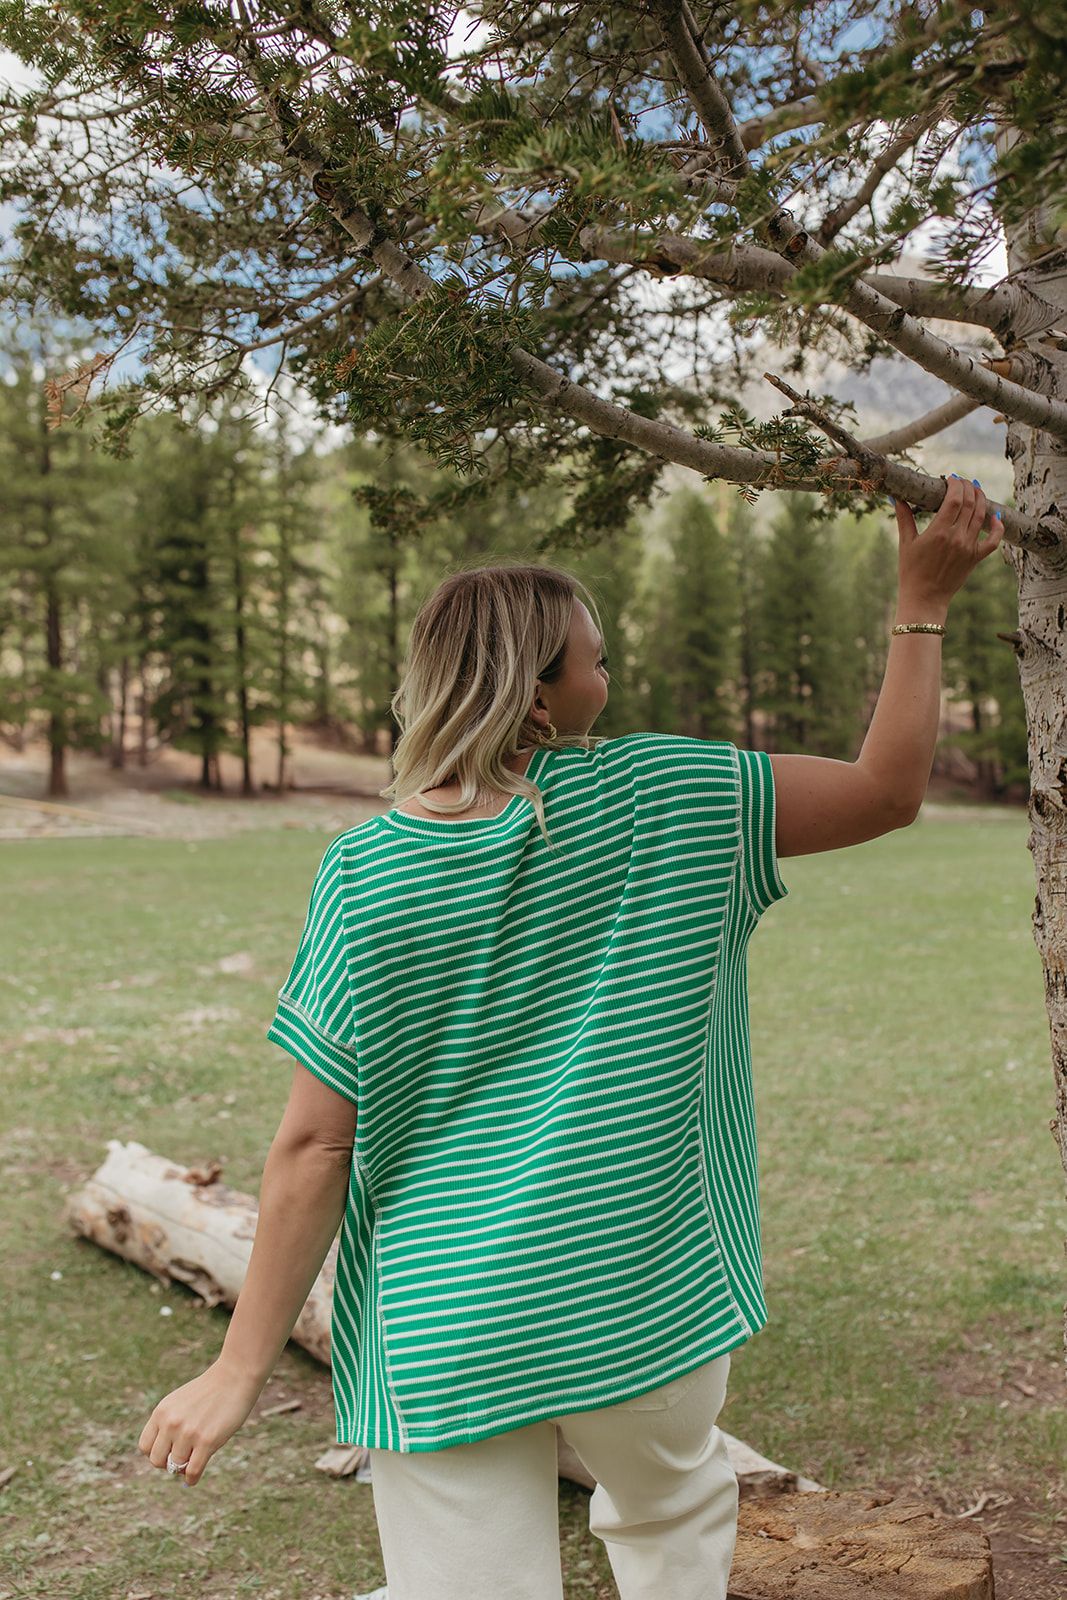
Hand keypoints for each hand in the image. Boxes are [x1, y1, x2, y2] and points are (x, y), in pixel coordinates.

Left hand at [138, 1359, 262, 1486]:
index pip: (145, 1446)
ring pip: (176, 1467)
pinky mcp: (207, 1441)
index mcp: (162, 1412)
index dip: (156, 1453)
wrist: (235, 1376)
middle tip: (181, 1458)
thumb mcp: (180, 1402)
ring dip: (184, 1468)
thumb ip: (169, 1424)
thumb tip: (168, 1458)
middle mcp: (171, 1423)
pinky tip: (194, 1477)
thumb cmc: (210, 1390)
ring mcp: (188, 1433)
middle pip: (156, 1460)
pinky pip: (193, 1471)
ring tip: (193, 1461)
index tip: (169, 1452)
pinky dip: (192, 1479)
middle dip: (167, 1464)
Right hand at [891, 474, 1004, 608]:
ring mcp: (968, 547)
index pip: (954, 499)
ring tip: (976, 489)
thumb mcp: (905, 544)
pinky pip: (993, 539)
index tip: (951, 478)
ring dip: (981, 498)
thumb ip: (904, 518)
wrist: (924, 599)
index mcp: (938, 532)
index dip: (956, 485)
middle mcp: (956, 537)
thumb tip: (897, 499)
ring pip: (981, 515)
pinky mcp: (976, 557)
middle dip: (968, 487)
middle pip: (970, 503)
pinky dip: (997, 526)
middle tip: (963, 481)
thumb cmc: (911, 572)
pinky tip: (995, 515)